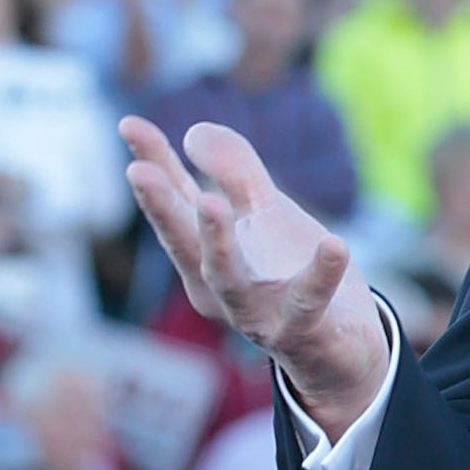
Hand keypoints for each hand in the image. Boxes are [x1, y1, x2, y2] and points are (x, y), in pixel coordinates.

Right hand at [122, 117, 387, 427]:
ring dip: (217, 243)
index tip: (128, 123)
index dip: (153, 163)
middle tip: (137, 171)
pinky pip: (308, 303)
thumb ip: (235, 172)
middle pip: (183, 243)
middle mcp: (218, 287)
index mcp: (203, 255)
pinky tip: (335, 244)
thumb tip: (193, 131)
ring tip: (212, 203)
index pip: (176, 202)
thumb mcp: (265, 214)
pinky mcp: (299, 332)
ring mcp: (254, 313)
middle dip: (161, 208)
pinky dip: (320, 276)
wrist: (342, 345)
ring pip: (228, 280)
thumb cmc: (292, 274)